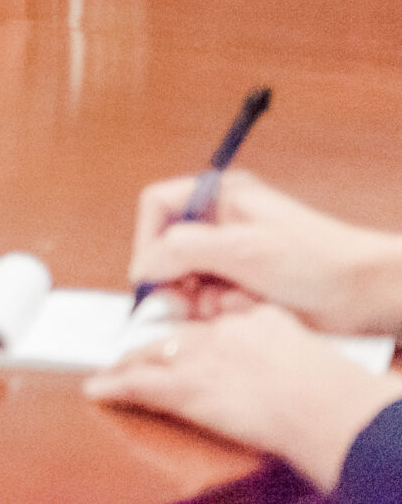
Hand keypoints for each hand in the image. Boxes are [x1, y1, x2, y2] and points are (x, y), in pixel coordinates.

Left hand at [86, 303, 401, 489]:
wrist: (323, 407)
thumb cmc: (329, 388)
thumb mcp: (306, 347)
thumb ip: (281, 339)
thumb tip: (277, 348)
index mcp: (251, 318)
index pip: (210, 315)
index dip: (191, 322)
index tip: (181, 324)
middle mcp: (218, 332)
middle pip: (174, 331)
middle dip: (152, 339)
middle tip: (133, 345)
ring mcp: (199, 358)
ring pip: (151, 354)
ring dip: (129, 361)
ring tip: (114, 365)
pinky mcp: (186, 388)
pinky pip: (140, 385)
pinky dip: (116, 387)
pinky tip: (98, 388)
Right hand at [130, 171, 401, 333]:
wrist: (367, 294)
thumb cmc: (320, 260)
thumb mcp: (242, 249)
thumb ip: (182, 250)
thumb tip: (142, 267)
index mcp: (219, 196)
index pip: (157, 206)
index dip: (146, 239)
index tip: (150, 276)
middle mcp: (221, 223)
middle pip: (168, 250)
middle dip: (176, 281)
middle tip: (187, 306)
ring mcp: (232, 256)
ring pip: (187, 282)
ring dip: (203, 300)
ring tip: (234, 306)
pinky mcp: (243, 286)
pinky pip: (210, 303)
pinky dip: (223, 312)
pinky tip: (249, 311)